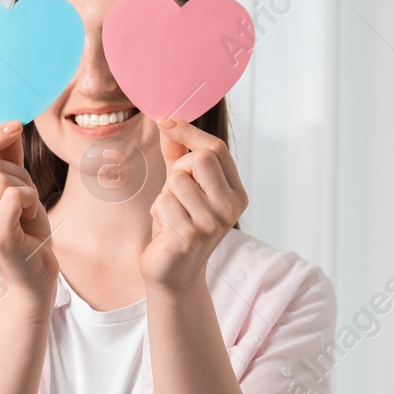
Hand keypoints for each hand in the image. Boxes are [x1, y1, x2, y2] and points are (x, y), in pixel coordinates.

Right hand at [0, 121, 57, 302]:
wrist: (33, 275)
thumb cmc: (24, 233)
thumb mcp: (16, 189)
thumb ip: (8, 160)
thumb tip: (10, 125)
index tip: (16, 125)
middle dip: (18, 175)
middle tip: (25, 201)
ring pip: (3, 178)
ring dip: (27, 190)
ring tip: (25, 212)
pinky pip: (14, 195)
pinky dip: (31, 200)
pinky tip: (29, 218)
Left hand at [139, 117, 248, 294]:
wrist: (173, 272)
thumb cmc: (178, 225)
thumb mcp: (181, 186)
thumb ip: (178, 154)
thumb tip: (167, 121)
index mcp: (235, 194)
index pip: (216, 149)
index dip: (188, 131)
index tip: (165, 121)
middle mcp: (230, 208)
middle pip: (200, 159)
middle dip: (179, 168)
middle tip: (175, 189)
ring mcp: (212, 223)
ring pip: (177, 181)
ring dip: (165, 195)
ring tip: (171, 214)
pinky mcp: (190, 237)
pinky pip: (164, 203)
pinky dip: (158, 212)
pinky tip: (166, 229)